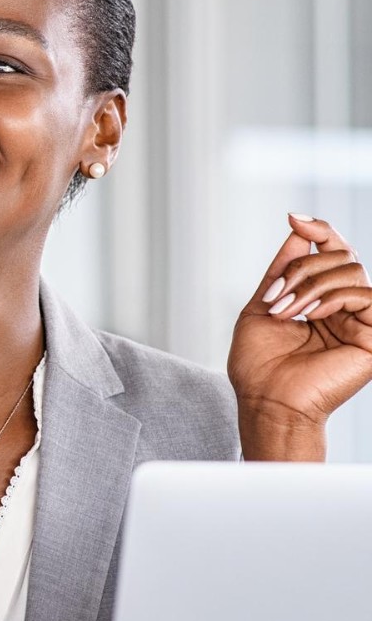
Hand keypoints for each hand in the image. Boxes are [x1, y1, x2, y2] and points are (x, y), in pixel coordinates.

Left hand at [228, 214, 371, 456]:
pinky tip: (309, 315)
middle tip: (276, 298)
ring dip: (309, 285)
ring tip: (286, 312)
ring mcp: (362, 321)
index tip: (294, 219)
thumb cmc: (259, 366)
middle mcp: (345, 308)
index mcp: (321, 301)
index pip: (332, 253)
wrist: (267, 401)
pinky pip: (363, 294)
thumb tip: (298, 231)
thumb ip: (282, 271)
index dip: (319, 231)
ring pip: (350, 270)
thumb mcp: (262, 307)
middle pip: (340, 256)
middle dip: (301, 268)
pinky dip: (331, 297)